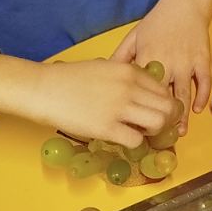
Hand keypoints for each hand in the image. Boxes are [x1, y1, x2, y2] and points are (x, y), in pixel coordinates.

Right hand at [0, 54, 181, 147]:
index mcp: (129, 71)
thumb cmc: (69, 78)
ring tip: (140, 132)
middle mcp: (129, 87)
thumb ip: (126, 77)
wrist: (43, 89)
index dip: (164, 103)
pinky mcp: (107, 128)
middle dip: (167, 120)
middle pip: (168, 107)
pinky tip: (122, 138)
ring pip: (158, 123)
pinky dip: (134, 143)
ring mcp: (119, 108)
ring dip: (154, 132)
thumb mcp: (103, 67)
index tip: (157, 111)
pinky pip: (136, 141)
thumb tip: (143, 91)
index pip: (163, 89)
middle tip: (156, 127)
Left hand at [112, 0, 211, 133]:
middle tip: (158, 136)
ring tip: (179, 132)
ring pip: (184, 93)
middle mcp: (167, 61)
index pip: (139, 88)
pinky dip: (201, 97)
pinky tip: (196, 110)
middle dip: (161, 118)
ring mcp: (186, 62)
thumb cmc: (157, 20)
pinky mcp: (202, 60)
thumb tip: (107, 74)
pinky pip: (203, 82)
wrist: (185, 3)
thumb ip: (121, 57)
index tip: (132, 122)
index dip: (136, 107)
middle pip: (162, 95)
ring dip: (182, 114)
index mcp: (147, 56)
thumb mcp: (134, 36)